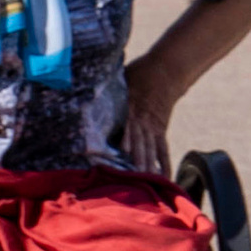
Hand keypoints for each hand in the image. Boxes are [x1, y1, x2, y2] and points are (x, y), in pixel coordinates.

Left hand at [118, 54, 173, 175]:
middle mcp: (144, 119)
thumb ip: (107, 86)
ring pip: (151, 147)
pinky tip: (165, 178)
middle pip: (141, 140)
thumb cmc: (139, 72)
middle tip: (135, 174)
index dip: (128, 136)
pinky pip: (163, 150)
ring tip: (147, 179)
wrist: (166, 70)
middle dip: (138, 157)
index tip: (125, 150)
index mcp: (133, 105)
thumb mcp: (122, 75)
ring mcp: (154, 127)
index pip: (129, 123)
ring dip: (149, 163)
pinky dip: (164, 164)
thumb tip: (84, 86)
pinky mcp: (160, 130)